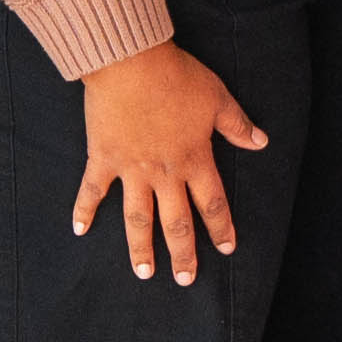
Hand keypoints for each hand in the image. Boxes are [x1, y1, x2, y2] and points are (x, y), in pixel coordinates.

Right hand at [72, 40, 267, 286]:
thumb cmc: (176, 76)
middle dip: (183, 253)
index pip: (212, 202)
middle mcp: (164, 172)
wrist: (131, 61)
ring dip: (141, 248)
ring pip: (138, 218)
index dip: (221, 227)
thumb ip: (237, 124)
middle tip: (185, 279)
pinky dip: (84, 210)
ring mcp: (131, 169)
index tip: (226, 249)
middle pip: (176, 221)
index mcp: (194, 159)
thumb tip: (261, 142)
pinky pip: (93, 190)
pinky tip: (79, 230)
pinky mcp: (103, 157)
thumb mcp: (216, 97)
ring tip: (144, 273)